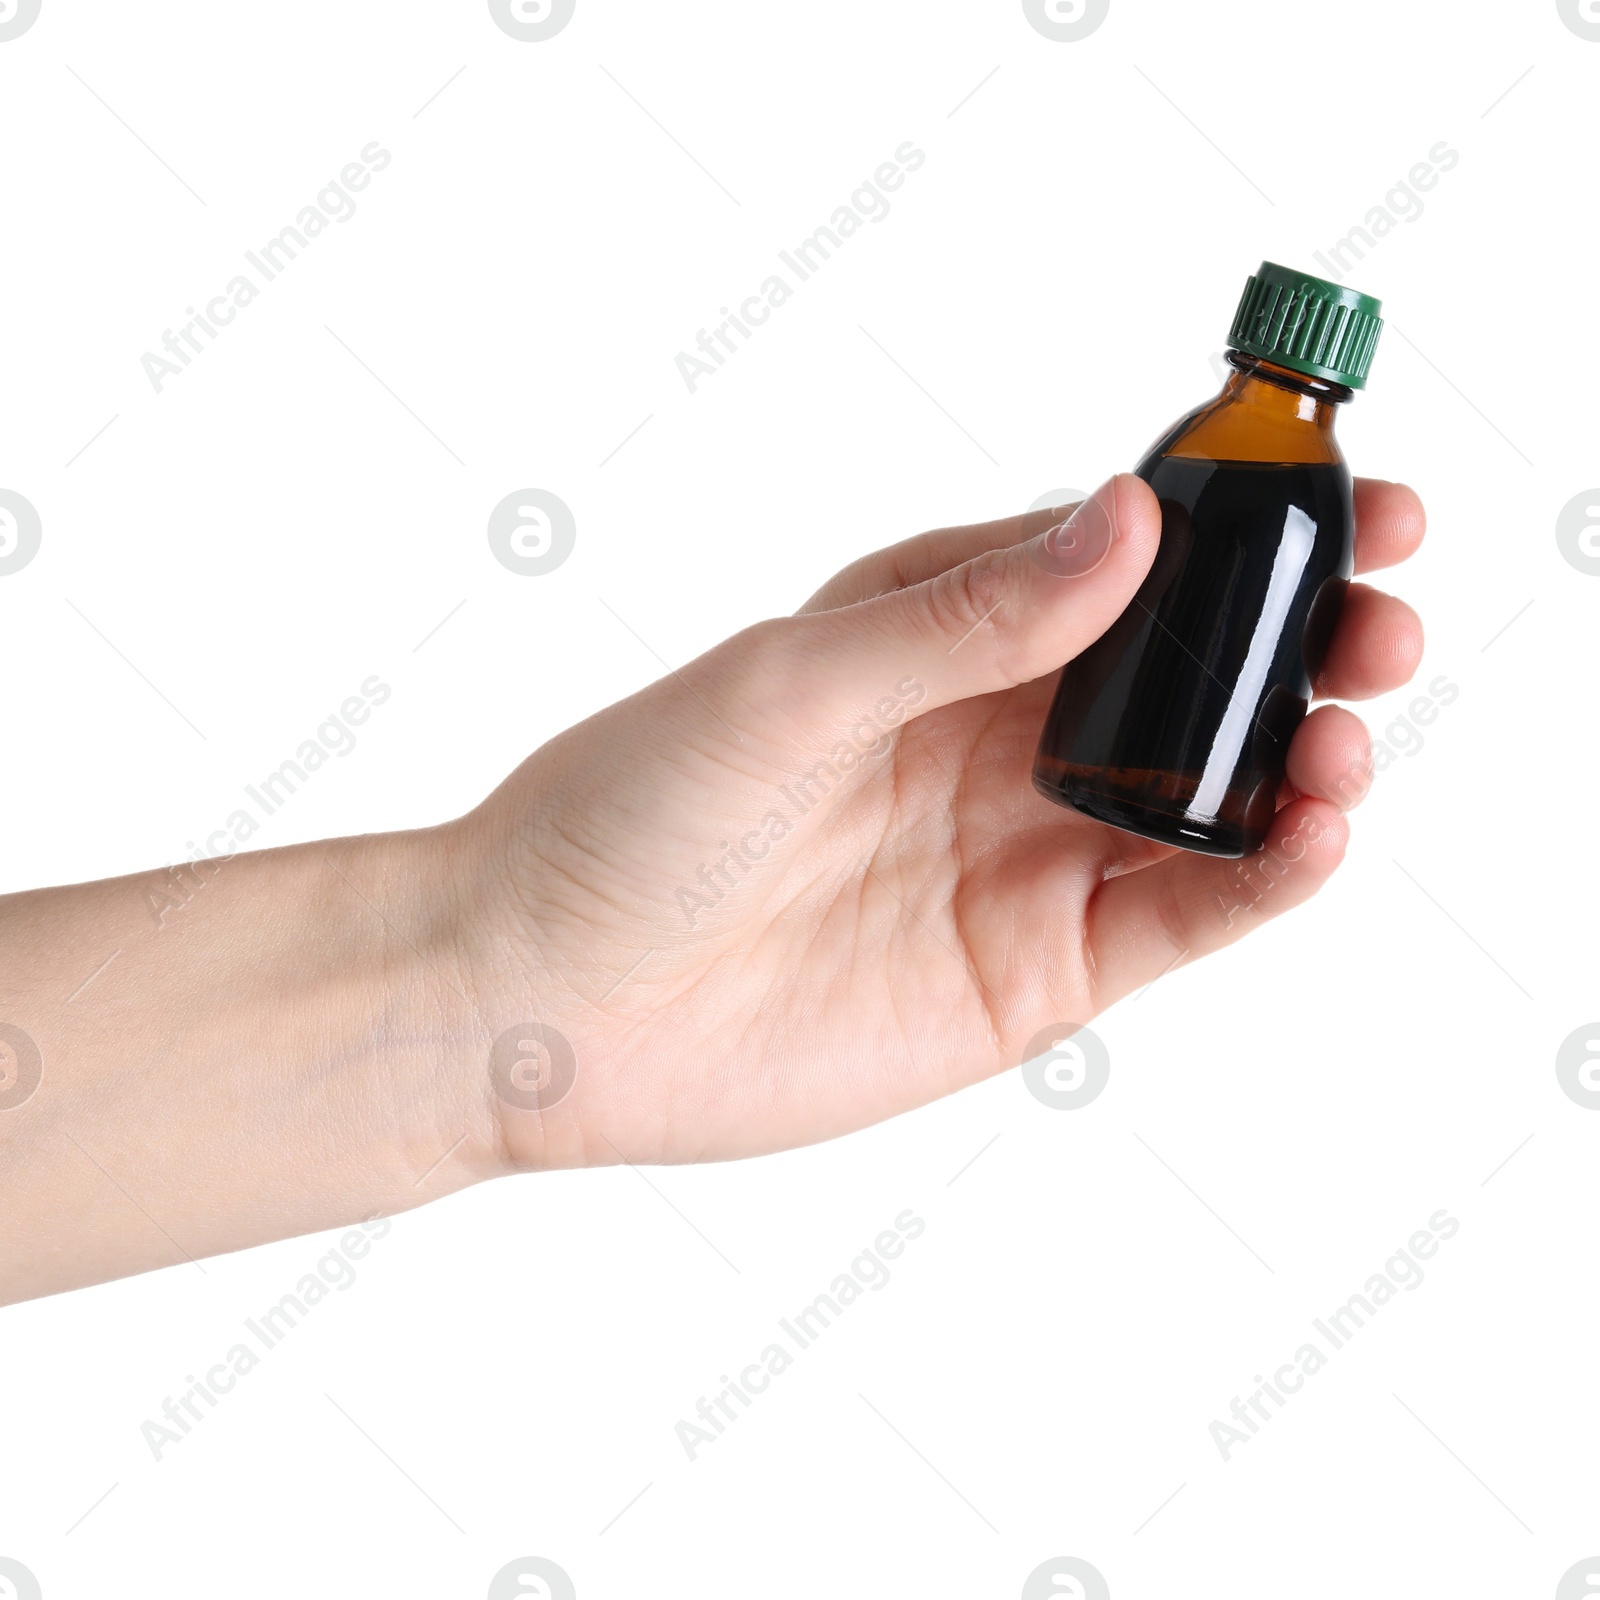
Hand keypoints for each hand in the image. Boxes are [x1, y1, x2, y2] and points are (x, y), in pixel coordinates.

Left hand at [460, 473, 1425, 1170]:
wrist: (547, 997)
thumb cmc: (627, 815)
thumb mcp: (789, 683)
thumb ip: (963, 617)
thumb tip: (1127, 523)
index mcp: (938, 632)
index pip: (1122, 562)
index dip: (1239, 532)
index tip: (1343, 499)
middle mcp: (996, 735)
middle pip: (1190, 677)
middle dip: (1299, 640)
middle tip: (1379, 616)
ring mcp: (1023, 853)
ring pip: (1207, 796)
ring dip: (1299, 755)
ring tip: (1343, 732)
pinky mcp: (1033, 966)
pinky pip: (1179, 914)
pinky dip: (1261, 877)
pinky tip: (1303, 834)